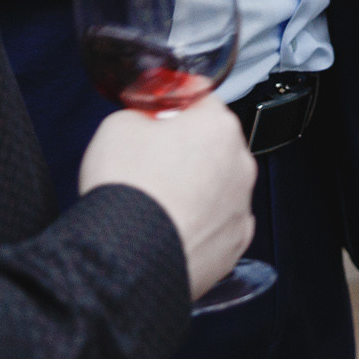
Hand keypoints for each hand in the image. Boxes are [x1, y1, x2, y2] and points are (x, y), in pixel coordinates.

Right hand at [77, 96, 255, 300]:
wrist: (127, 257)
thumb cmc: (127, 192)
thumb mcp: (119, 124)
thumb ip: (142, 113)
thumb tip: (146, 121)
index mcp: (218, 126)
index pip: (200, 100)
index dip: (172, 107)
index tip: (159, 116)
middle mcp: (240, 166)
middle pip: (213, 146)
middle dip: (186, 150)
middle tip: (151, 163)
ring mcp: (240, 209)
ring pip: (217, 187)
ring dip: (194, 189)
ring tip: (156, 202)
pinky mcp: (233, 246)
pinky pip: (216, 225)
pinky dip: (198, 225)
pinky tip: (168, 227)